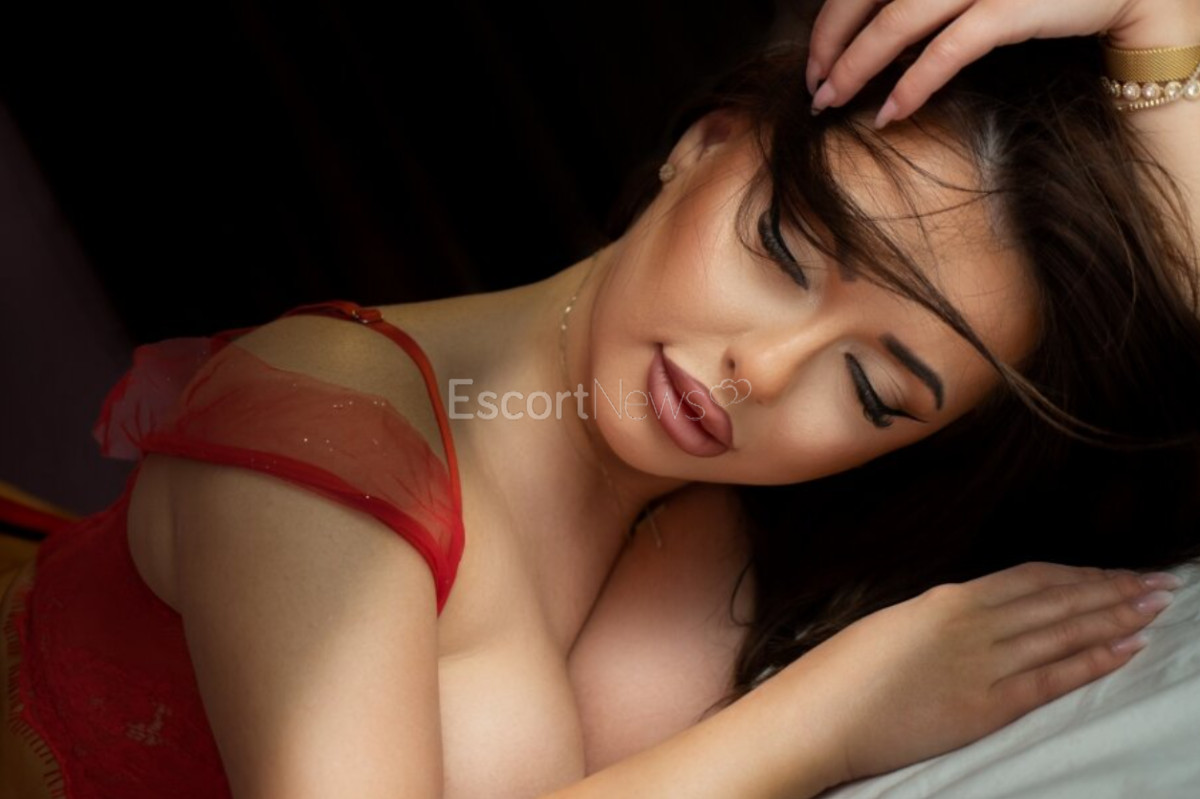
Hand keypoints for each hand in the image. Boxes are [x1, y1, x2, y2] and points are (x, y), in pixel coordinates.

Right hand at [773, 561, 1176, 787]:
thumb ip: (939, 621)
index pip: (1031, 579)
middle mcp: (973, 623)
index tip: (1115, 572)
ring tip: (1154, 607)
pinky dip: (1094, 661)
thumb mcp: (894, 626)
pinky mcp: (987, 705)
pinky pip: (1053, 678)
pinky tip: (1125, 648)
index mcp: (947, 598)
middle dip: (1113, 590)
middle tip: (1160, 582)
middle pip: (1058, 601)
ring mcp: (983, 663)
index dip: (1080, 575)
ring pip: (1064, 632)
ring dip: (1115, 618)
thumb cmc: (843, 673)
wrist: (823, 714)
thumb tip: (971, 619)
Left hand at [804, 0, 1144, 128]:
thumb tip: (869, 41)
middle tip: (815, 89)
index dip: (830, 23)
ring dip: (856, 68)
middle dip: (831, 46)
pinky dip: (911, 85)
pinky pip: (946, 52)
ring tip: (833, 103)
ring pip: (896, 24)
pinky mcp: (1010, 8)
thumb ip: (923, 4)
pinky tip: (889, 114)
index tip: (815, 61)